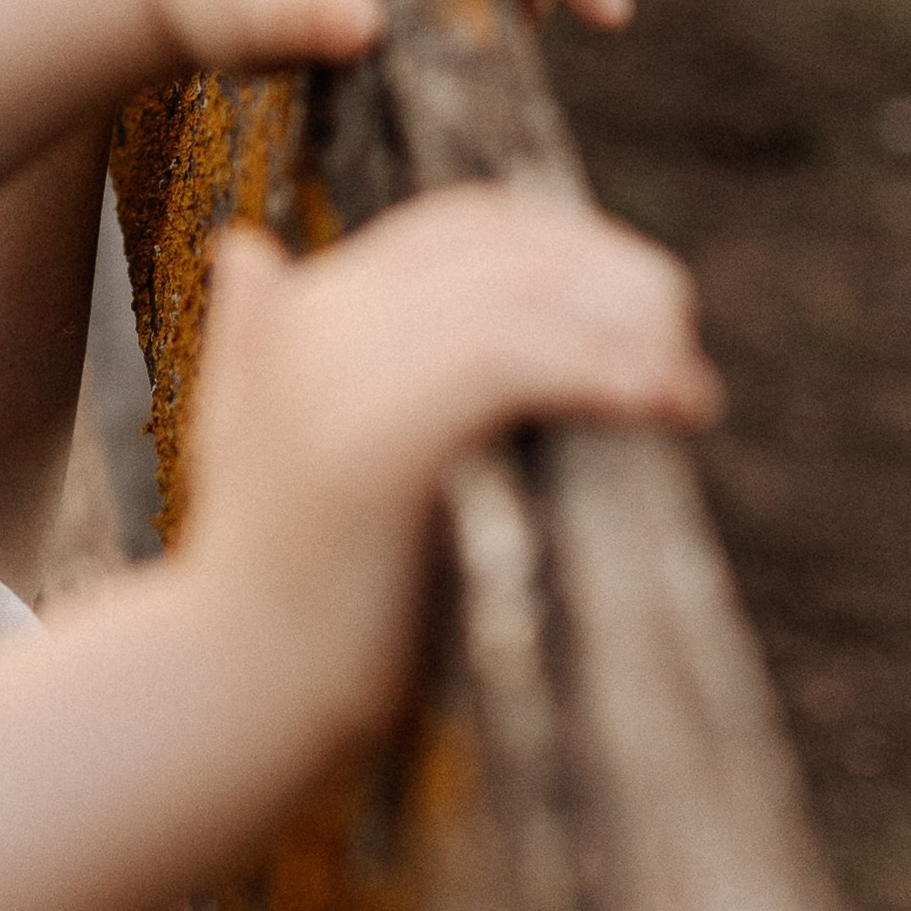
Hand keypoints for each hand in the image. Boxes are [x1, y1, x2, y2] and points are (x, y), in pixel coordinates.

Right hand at [179, 189, 720, 746]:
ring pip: (516, 298)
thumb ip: (264, 339)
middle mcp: (314, 317)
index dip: (575, 247)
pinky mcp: (368, 443)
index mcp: (306, 307)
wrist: (227, 686)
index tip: (646, 314)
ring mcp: (334, 375)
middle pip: (506, 250)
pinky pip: (506, 363)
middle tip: (681, 351)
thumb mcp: (263, 434)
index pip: (468, 224)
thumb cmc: (281, 580)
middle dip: (616, 283)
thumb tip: (247, 248)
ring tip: (683, 390)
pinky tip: (659, 404)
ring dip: (625, 329)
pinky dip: (595, 369)